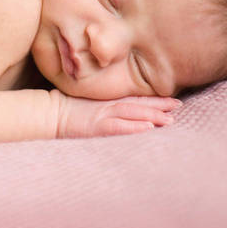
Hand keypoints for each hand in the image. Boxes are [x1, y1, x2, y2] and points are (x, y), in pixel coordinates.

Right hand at [55, 93, 179, 138]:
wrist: (48, 113)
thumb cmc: (64, 110)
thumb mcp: (87, 106)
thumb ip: (102, 107)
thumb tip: (117, 111)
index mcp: (106, 101)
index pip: (134, 99)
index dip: (154, 99)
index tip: (172, 101)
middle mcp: (107, 106)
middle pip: (138, 104)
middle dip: (159, 105)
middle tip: (178, 106)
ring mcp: (102, 115)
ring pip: (132, 113)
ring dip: (152, 116)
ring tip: (170, 120)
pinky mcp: (96, 126)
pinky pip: (118, 127)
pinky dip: (133, 127)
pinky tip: (147, 128)